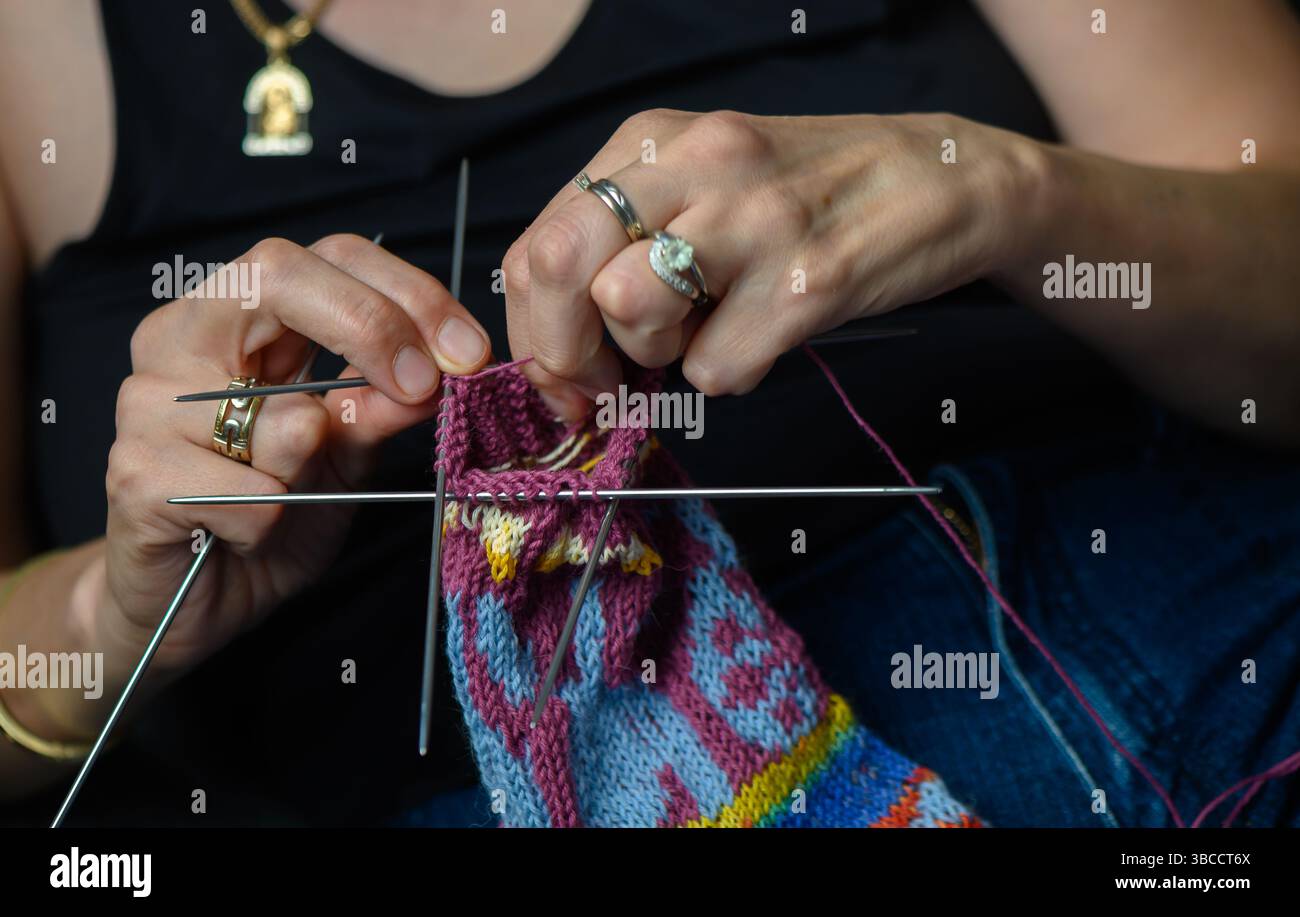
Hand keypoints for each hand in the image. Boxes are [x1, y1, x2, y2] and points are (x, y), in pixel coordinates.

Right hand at [97, 234, 489, 679]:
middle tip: (428, 387)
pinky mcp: (136, 475)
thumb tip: (442, 369)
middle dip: (372, 328)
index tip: (469, 351)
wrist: (198, 600)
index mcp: (238, 314)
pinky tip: (248, 533)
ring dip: (316, 467)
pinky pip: (252, 493)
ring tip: (293, 497)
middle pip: (279, 276)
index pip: (328, 256)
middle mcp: (179, 336)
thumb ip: (383, 405)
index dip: (407, 292)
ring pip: (278, 413)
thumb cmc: (272, 511)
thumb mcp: (348, 451)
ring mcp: (146, 401)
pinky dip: (274, 522)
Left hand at [503, 110, 1048, 414]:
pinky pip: (718, 368)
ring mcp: (753, 221)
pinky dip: (732, 373)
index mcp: (652, 142)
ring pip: (629, 307)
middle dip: (562, 351)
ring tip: (702, 335)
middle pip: (560, 265)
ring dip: (654, 355)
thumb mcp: (701, 184)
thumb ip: (627, 241)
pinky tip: (764, 338)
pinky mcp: (809, 280)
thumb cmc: (808, 194)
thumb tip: (561, 343)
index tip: (566, 374)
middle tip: (604, 382)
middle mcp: (694, 166)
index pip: (539, 244)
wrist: (942, 180)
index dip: (534, 331)